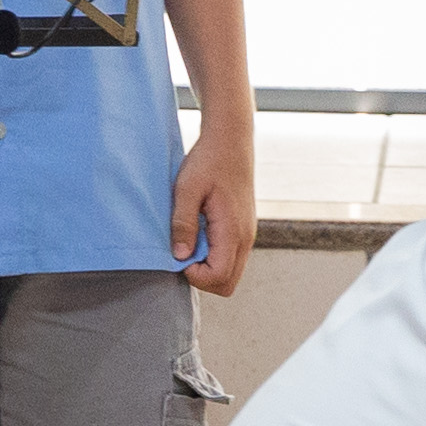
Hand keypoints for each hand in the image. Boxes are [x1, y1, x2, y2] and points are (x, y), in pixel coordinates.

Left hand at [169, 125, 255, 298]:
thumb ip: (183, 224)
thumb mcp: (186, 189)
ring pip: (230, 273)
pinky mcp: (242, 230)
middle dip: (202, 278)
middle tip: (183, 251)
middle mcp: (245, 238)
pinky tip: (199, 232)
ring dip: (207, 267)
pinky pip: (230, 258)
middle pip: (227, 284)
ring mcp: (246, 235)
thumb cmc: (208, 161)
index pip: (219, 278)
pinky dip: (213, 256)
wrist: (231, 140)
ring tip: (190, 239)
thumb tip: (180, 256)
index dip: (194, 276)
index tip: (178, 254)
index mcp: (233, 231)